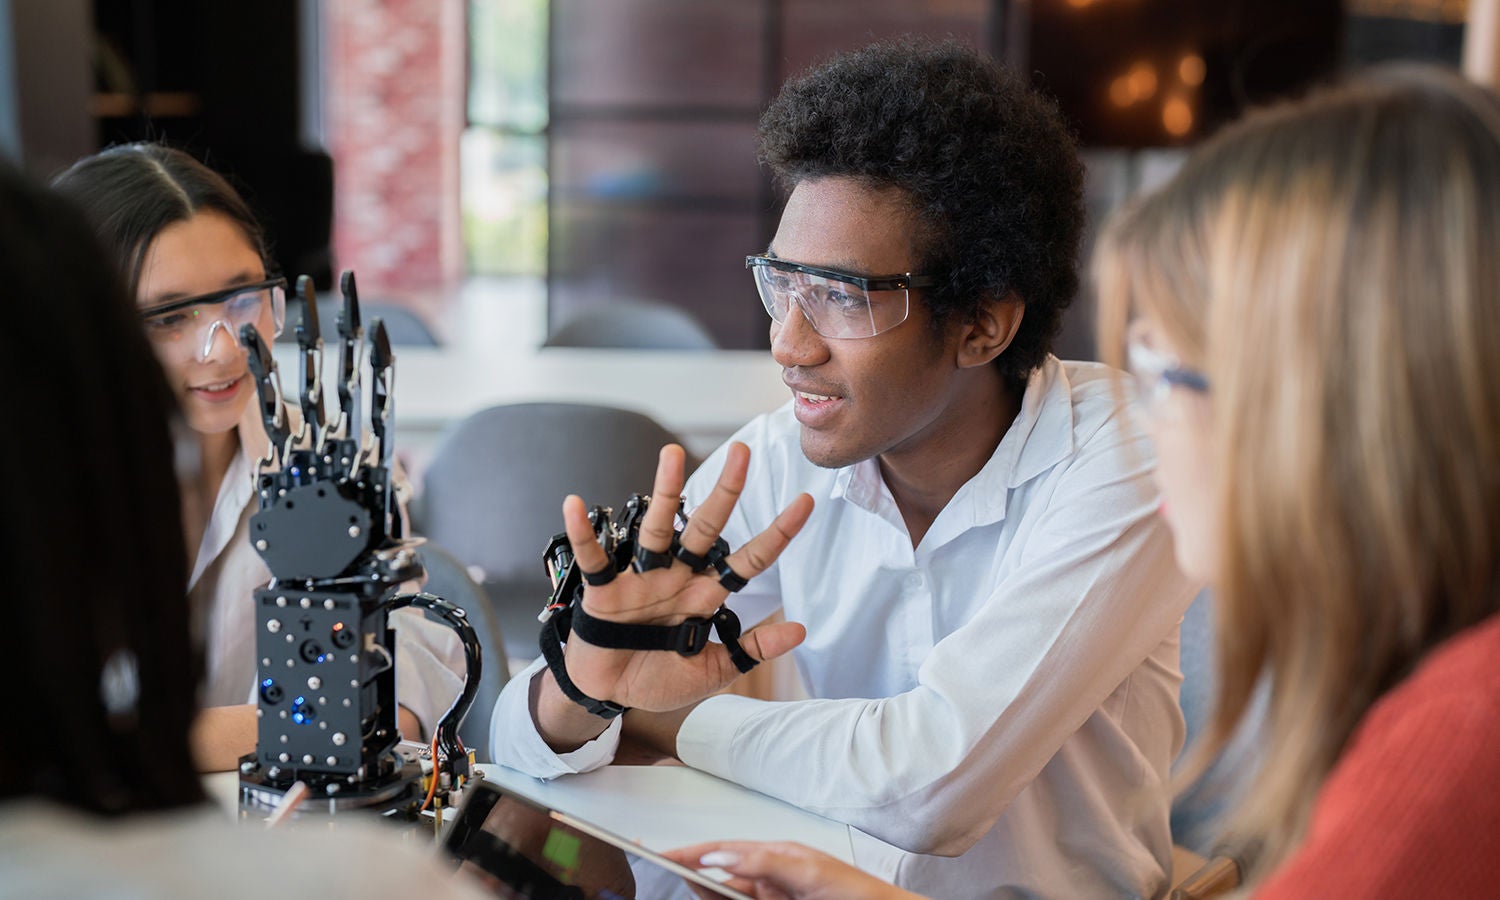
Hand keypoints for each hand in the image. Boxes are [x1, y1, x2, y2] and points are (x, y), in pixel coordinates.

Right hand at [556, 442, 812, 711]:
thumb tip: (801, 630)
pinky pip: (594, 558)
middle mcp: (677, 577)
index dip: (778, 533)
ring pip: (657, 529)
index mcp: (705, 596)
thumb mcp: (713, 669)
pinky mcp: (605, 591)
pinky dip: (583, 533)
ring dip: (663, 492)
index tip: (807, 501)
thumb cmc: (658, 677)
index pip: (749, 560)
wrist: (610, 693)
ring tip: (672, 455)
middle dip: (726, 492)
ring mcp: (642, 580)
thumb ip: (751, 649)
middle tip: (743, 452)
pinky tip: (576, 505)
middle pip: (706, 528)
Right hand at [664, 841, 924, 899]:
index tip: (664, 853)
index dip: (693, 853)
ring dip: (710, 892)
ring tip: (691, 881)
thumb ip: (762, 863)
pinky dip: (726, 898)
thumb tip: (720, 857)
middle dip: (695, 876)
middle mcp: (770, 878)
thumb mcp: (808, 871)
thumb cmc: (855, 891)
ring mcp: (773, 899)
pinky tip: (714, 892)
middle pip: (720, 878)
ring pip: (729, 896)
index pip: (724, 852)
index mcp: (775, 856)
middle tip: (671, 871)